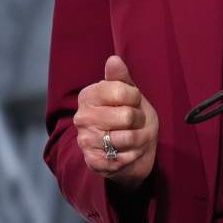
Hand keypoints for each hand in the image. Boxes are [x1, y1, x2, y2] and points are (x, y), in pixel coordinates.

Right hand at [74, 55, 158, 189]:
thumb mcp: (129, 94)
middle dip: (139, 120)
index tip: (133, 102)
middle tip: (135, 122)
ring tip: (135, 137)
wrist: (129, 150)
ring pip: (127, 138)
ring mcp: (86, 141)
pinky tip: (130, 152)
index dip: (135, 97)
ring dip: (140, 139)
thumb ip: (121, 77)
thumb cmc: (130, 118)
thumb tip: (114, 59)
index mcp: (88, 96)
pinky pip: (124, 158)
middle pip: (126, 116)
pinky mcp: (94, 162)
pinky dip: (134, 155)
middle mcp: (82, 118)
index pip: (121, 90)